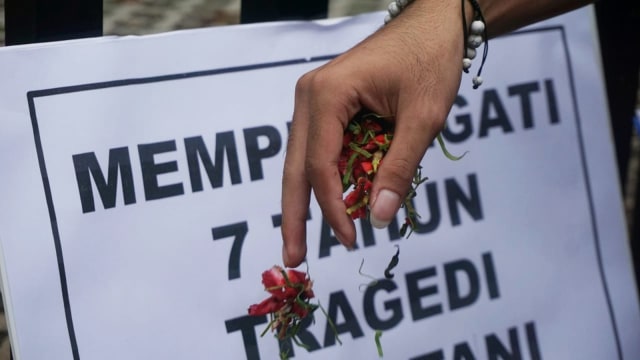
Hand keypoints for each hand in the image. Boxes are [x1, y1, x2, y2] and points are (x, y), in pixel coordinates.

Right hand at [281, 0, 467, 266]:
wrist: (436, 24)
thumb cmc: (430, 60)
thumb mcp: (422, 118)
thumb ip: (399, 168)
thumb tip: (378, 217)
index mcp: (326, 95)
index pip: (318, 165)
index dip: (332, 207)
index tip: (350, 238)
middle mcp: (309, 97)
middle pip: (295, 167)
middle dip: (295, 215)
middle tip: (292, 258)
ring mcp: (314, 99)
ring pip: (303, 161)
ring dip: (309, 199)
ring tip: (305, 240)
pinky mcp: (326, 105)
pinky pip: (321, 149)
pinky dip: (328, 178)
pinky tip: (335, 204)